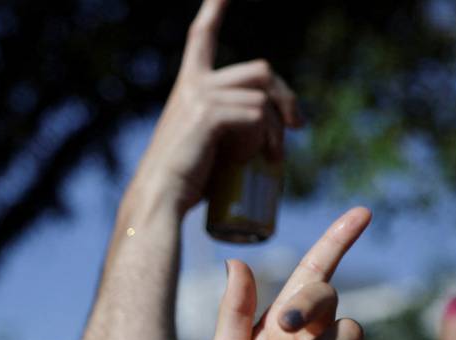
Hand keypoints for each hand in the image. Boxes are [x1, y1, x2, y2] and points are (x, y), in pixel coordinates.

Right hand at [130, 0, 300, 216]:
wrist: (159, 203)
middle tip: (296, 128)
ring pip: (263, 96)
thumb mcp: (210, 148)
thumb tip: (277, 133)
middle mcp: (194, 84)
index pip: (203, 36)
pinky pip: (255, 116)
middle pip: (260, 69)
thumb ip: (231, 129)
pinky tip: (256, 161)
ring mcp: (200, 96)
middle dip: (285, 97)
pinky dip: (264, 139)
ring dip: (276, 128)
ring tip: (273, 160)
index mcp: (189, 87)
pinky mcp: (208, 113)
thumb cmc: (184, 186)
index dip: (215, 8)